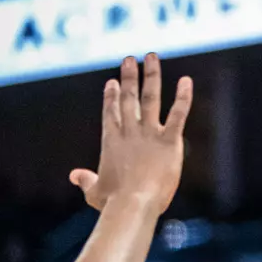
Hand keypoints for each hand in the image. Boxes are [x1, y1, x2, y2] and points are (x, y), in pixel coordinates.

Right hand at [70, 54, 192, 212]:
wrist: (133, 205)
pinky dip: (183, 97)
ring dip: (151, 76)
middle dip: (128, 77)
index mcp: (110, 142)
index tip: (112, 82)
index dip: (111, 96)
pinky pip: (178, 114)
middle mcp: (129, 132)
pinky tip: (186, 81)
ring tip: (152, 56)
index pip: (110, 113)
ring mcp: (149, 134)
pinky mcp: (169, 140)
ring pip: (150, 98)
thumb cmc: (113, 203)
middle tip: (130, 59)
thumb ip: (86, 180)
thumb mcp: (94, 191)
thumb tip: (74, 175)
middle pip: (127, 98)